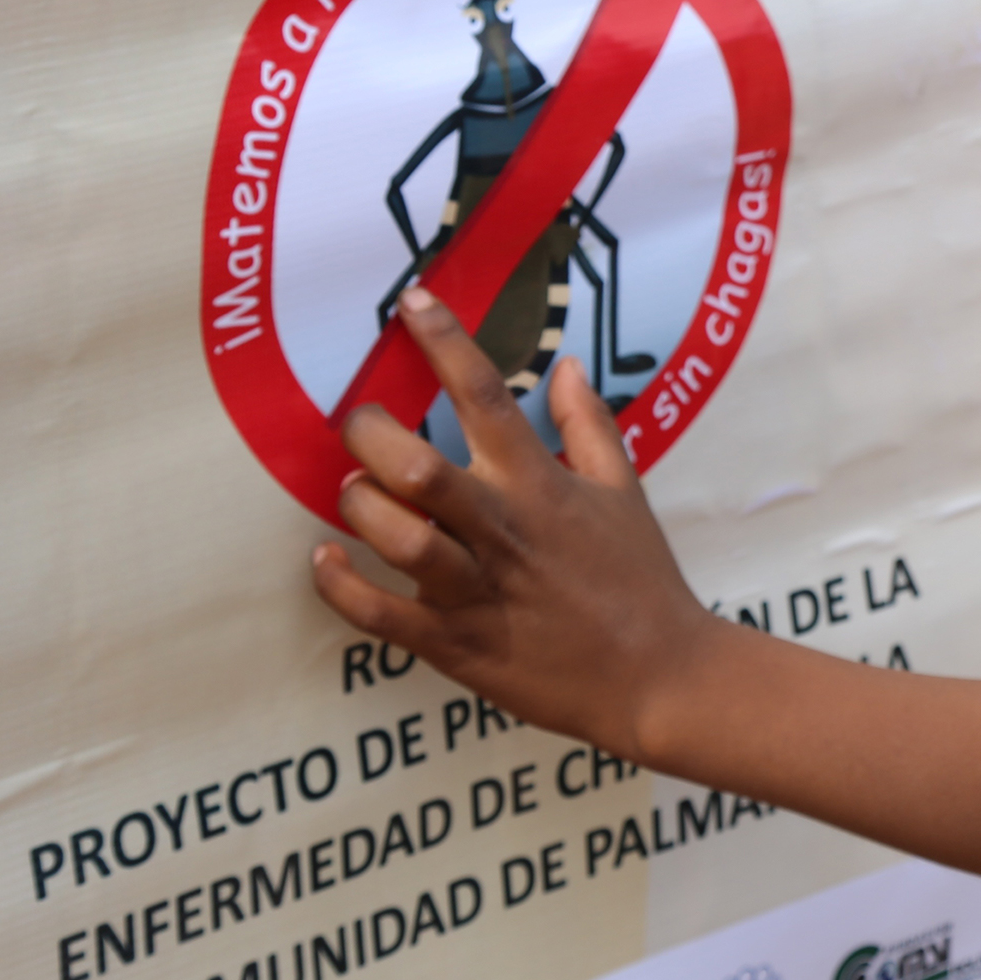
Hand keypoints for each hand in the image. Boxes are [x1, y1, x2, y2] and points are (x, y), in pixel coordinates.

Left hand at [311, 290, 703, 762]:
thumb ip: (589, 426)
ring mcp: (476, 591)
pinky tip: (324, 559)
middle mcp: (504, 530)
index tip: (413, 304)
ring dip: (359, 505)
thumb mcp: (625, 491)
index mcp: (542, 486)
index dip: (445, 342)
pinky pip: (381, 616)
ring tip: (352, 488)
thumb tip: (565, 366)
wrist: (656, 676)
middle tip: (359, 422)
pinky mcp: (456, 645)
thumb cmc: (640, 578)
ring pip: (396, 537)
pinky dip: (341, 586)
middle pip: (417, 468)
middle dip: (371, 434)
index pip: (486, 395)